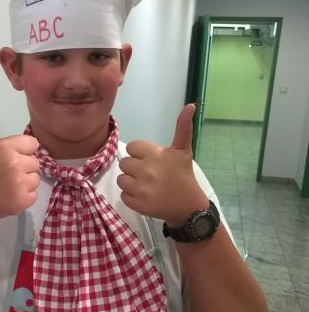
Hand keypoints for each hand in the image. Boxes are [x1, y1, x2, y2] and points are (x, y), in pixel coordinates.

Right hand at [0, 93, 39, 222]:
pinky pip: (33, 194)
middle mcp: (14, 164)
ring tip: (6, 185)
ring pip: (36, 178)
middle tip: (4, 174)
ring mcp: (19, 184)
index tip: (7, 158)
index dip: (21, 151)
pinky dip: (24, 197)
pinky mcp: (22, 201)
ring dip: (25, 182)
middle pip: (35, 161)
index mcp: (4, 147)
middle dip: (23, 167)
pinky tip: (8, 196)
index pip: (32, 144)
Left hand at [117, 104, 208, 224]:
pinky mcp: (138, 204)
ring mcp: (142, 188)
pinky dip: (131, 197)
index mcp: (156, 154)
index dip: (139, 154)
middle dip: (134, 168)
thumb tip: (190, 105)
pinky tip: (144, 196)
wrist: (189, 206)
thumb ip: (183, 127)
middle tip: (148, 175)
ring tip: (145, 185)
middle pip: (124, 163)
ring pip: (121, 179)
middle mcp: (147, 170)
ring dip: (130, 182)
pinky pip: (123, 195)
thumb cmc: (183, 175)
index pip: (132, 147)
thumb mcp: (183, 150)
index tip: (150, 161)